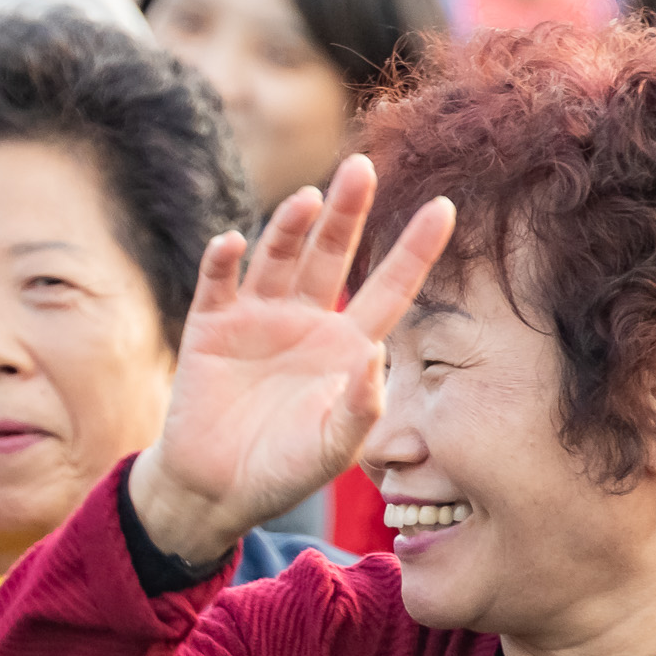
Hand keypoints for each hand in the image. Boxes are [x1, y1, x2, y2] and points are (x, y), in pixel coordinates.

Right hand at [130, 155, 454, 562]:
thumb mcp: (335, 448)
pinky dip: (223, 261)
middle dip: (347, 210)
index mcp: (347, 345)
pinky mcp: (210, 328)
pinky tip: (233, 244)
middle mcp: (306, 320)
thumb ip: (359, 407)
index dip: (415, 248)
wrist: (215, 489)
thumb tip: (374, 352)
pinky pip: (218, 284)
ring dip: (290, 226)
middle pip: (333, 253)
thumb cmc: (284, 470)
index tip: (444, 206)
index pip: (389, 286)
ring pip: (279, 257)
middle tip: (362, 167)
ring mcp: (256, 319)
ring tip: (306, 200)